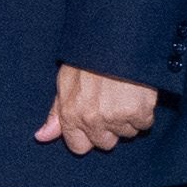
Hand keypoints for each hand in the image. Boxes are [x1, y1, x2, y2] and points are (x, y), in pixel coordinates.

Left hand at [34, 63, 159, 155]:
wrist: (117, 39)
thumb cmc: (90, 56)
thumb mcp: (65, 80)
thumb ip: (56, 113)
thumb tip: (42, 137)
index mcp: (70, 113)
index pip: (79, 147)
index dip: (88, 135)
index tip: (94, 120)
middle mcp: (91, 119)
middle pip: (105, 143)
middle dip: (110, 128)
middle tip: (112, 102)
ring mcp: (115, 117)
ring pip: (126, 133)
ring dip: (128, 118)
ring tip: (124, 93)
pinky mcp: (137, 113)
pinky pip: (144, 124)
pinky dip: (144, 112)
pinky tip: (137, 94)